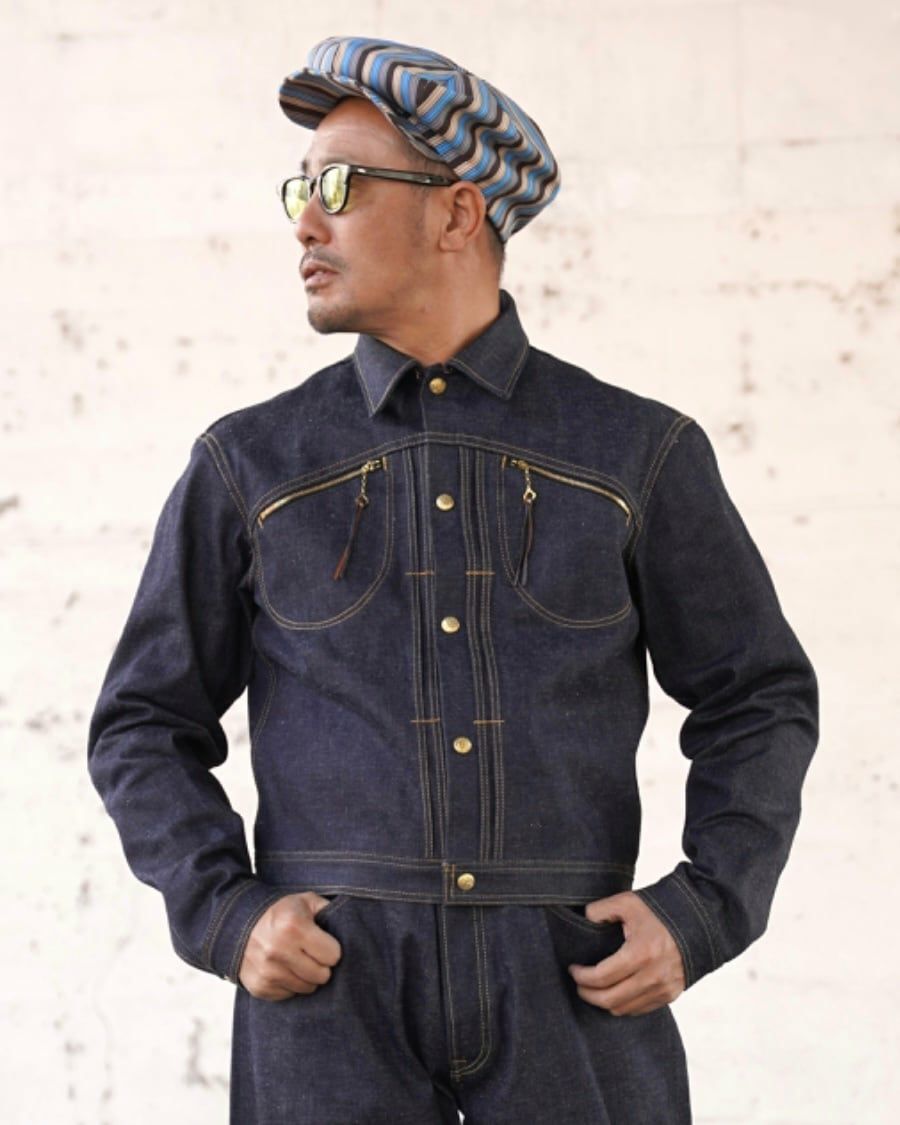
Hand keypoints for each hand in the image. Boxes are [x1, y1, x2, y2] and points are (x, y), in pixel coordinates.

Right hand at [238, 892, 342, 1000]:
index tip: (324, 943)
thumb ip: (329, 910)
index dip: (332, 950)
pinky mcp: (260, 987)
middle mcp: (279, 951)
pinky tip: (284, 968)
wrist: (239, 925)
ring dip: (307, 977)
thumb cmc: (281, 912)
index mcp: (293, 927)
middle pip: (322, 976)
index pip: (333, 955)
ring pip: (308, 988)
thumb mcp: (305, 901)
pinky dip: (291, 984)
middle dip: (322, 965)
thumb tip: (351, 926)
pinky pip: (290, 995)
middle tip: (312, 954)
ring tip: (298, 960)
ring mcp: (267, 972)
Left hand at [567, 891, 685, 1015]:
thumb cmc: (660, 909)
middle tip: (578, 983)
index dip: (582, 976)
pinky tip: (614, 991)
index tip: (572, 969)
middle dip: (588, 994)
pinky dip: (622, 1005)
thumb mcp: (628, 902)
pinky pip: (639, 1009)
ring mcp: (664, 988)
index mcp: (641, 952)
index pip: (602, 976)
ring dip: (604, 1002)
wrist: (698, 921)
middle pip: (610, 999)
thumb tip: (583, 920)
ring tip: (593, 988)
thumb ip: (600, 910)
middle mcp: (654, 976)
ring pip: (624, 1009)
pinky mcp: (670, 995)